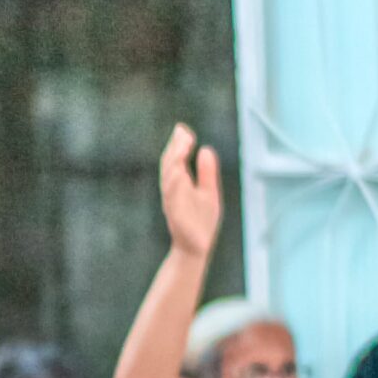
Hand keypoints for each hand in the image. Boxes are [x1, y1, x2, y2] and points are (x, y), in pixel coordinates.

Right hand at [158, 123, 221, 259]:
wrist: (197, 248)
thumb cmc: (201, 221)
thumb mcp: (209, 192)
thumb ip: (206, 172)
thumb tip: (206, 149)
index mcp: (179, 184)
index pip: (175, 158)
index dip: (178, 143)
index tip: (183, 128)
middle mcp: (173, 191)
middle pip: (169, 164)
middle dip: (175, 147)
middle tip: (183, 132)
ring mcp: (172, 202)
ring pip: (169, 178)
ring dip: (174, 161)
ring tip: (182, 146)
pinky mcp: (176, 215)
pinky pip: (172, 197)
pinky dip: (174, 184)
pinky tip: (180, 172)